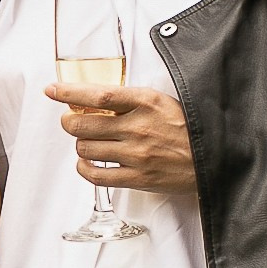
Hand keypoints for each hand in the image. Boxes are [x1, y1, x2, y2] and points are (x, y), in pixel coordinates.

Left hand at [46, 80, 195, 195]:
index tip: (52, 90)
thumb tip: (95, 99)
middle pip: (83, 123)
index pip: (98, 94)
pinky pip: (96, 175)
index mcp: (145, 102)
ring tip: (88, 142)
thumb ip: (130, 101)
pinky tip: (88, 163)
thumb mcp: (161, 102)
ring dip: (81, 144)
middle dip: (70, 121)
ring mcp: (136, 154)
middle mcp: (138, 127)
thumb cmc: (188, 128)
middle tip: (71, 121)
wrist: (213, 158)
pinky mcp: (137, 177)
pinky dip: (85, 168)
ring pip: (86, 148)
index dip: (70, 92)